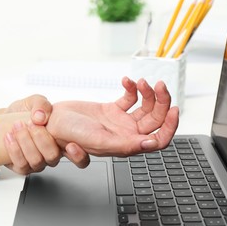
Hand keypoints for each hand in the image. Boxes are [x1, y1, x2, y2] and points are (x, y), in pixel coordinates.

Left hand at [4, 95, 89, 173]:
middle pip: (53, 157)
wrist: (6, 119)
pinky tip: (10, 137)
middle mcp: (52, 155)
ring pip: (37, 161)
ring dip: (25, 142)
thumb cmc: (25, 113)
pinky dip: (14, 149)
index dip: (78, 156)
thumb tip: (40, 117)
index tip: (70, 145)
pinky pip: (21, 165)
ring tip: (18, 126)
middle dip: (42, 140)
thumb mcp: (35, 101)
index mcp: (63, 141)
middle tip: (32, 124)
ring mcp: (38, 163)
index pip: (80, 158)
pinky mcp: (23, 167)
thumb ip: (41, 104)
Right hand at [46, 77, 178, 156]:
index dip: (169, 127)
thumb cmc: (70, 135)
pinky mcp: (112, 109)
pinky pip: (129, 98)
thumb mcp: (99, 140)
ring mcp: (120, 121)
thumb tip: (152, 144)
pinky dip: (131, 88)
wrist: (53, 122)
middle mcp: (126, 134)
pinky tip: (126, 81)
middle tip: (158, 85)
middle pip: (155, 119)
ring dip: (147, 92)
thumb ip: (126, 145)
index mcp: (126, 145)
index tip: (173, 109)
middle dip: (161, 102)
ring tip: (140, 81)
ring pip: (145, 107)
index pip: (158, 140)